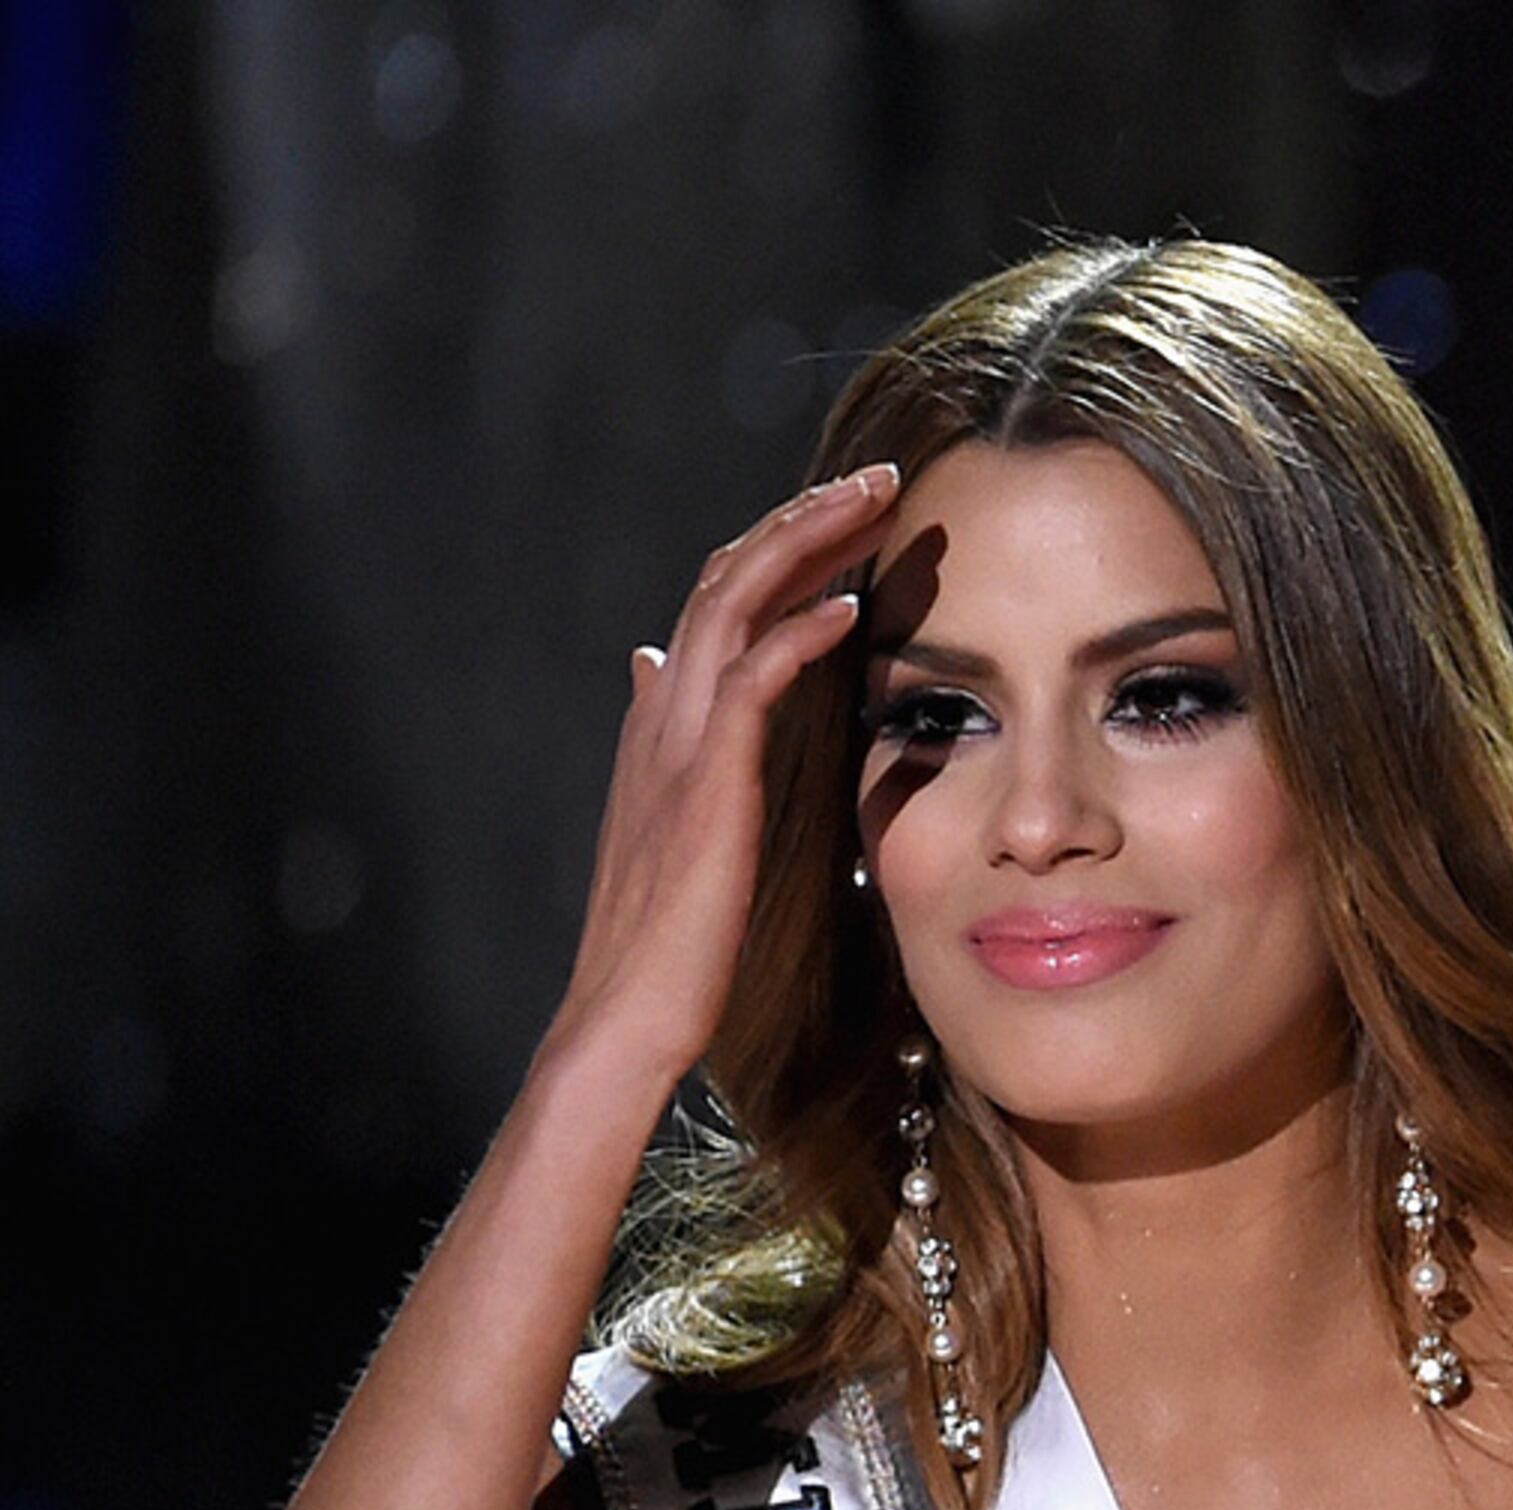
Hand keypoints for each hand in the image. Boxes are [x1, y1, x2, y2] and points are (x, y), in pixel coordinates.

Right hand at [545, 465, 895, 1085]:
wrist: (626, 1016)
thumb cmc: (669, 940)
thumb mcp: (676, 819)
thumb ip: (675, 740)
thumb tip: (654, 666)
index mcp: (663, 724)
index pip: (719, 602)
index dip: (780, 549)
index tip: (849, 516)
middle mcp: (662, 717)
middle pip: (725, 578)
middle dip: (799, 520)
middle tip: (873, 479)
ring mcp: (677, 746)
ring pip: (732, 603)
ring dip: (803, 543)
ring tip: (868, 501)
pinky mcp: (707, 785)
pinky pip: (751, 682)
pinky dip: (798, 633)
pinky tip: (850, 606)